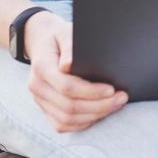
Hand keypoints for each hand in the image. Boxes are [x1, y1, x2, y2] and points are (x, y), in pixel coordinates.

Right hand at [24, 11, 127, 132]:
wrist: (43, 43)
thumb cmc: (59, 37)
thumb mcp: (65, 32)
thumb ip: (69, 46)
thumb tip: (69, 64)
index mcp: (41, 67)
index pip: (66, 86)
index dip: (91, 91)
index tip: (112, 89)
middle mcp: (37, 86)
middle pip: (68, 107)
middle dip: (99, 105)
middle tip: (121, 98)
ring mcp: (39, 100)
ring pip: (66, 119)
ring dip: (94, 115)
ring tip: (115, 105)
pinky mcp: (44, 109)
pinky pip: (62, 124)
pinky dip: (83, 123)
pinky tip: (100, 113)